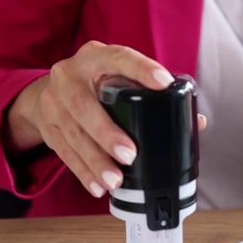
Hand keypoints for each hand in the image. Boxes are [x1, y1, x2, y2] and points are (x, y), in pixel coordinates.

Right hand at [6, 41, 173, 197]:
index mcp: (94, 56)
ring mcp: (53, 102)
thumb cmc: (94, 84)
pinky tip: (97, 185)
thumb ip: (151, 94)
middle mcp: (69, 75)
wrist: (47, 92)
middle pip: (83, 105)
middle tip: (130, 154)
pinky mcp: (47, 126)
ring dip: (95, 160)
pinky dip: (82, 172)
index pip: (118, 57)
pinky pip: (64, 153)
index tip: (163, 83)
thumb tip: (195, 123)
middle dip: (106, 132)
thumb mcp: (117, 77)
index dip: (140, 69)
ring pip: (72, 134)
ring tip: (115, 180)